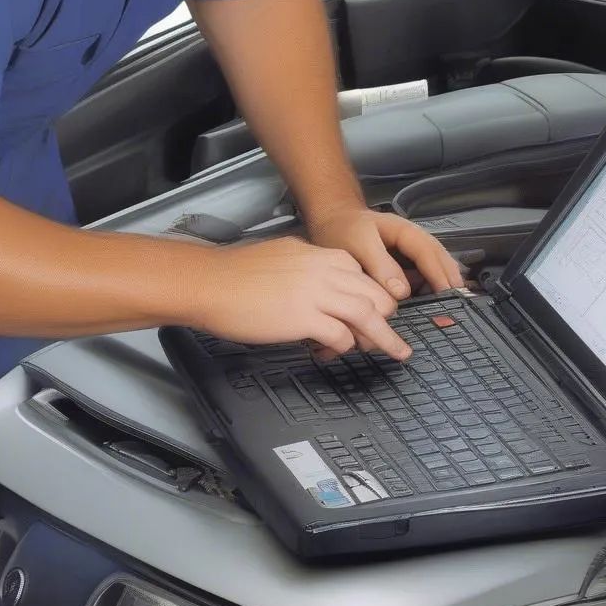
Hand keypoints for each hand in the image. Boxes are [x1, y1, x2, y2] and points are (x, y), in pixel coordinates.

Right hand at [193, 236, 410, 358]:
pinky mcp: (304, 317)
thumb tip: (321, 284)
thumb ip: (309, 266)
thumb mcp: (283, 256)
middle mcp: (325, 270)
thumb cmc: (236, 274)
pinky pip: (341, 334)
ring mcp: (316, 293)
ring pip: (368, 314)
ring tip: (396, 351)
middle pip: (375, 293)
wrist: (210, 283)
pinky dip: (344, 346)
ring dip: (384, 337)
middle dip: (387, 317)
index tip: (379, 311)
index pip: (363, 274)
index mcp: (320, 254)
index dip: (374, 296)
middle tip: (390, 334)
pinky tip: (337, 352)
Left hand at [306, 206, 464, 301]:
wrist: (331, 223)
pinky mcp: (401, 265)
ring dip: (443, 282)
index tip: (447, 292)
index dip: (438, 272)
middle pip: (438, 257)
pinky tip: (430, 301)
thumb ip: (379, 265)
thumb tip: (402, 291)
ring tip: (452, 303)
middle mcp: (411, 241)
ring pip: (433, 266)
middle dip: (450, 277)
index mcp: (404, 231)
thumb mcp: (358, 243)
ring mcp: (408, 253)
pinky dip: (428, 287)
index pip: (427, 251)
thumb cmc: (343, 230)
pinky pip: (420, 275)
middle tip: (460, 300)